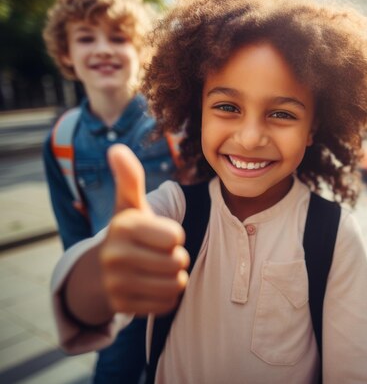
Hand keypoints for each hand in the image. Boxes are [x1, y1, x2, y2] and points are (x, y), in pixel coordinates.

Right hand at [101, 144, 189, 315]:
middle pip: (177, 262)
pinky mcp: (122, 307)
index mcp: (122, 226)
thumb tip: (116, 148)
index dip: (173, 236)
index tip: (158, 235)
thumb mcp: (129, 205)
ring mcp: (116, 284)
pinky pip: (167, 304)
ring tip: (156, 270)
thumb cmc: (128, 233)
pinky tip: (150, 286)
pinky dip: (166, 297)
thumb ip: (130, 178)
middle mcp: (114, 255)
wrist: (100, 273)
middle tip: (158, 254)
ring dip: (174, 278)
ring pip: (175, 285)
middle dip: (176, 258)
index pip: (175, 237)